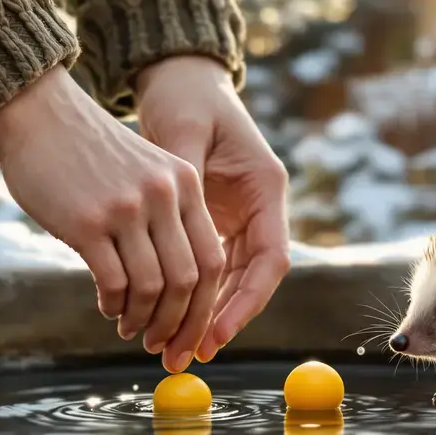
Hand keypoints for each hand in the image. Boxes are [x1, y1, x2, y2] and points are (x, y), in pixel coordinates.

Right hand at [0, 66, 225, 372]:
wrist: (38, 114)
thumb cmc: (89, 153)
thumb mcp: (147, 171)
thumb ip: (168, 216)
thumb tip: (179, 285)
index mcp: (185, 185)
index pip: (212, 260)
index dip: (206, 306)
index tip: (193, 334)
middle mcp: (164, 195)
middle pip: (189, 280)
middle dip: (180, 325)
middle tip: (165, 348)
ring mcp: (127, 209)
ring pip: (153, 287)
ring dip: (144, 319)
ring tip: (131, 330)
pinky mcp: (88, 223)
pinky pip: (114, 282)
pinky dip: (115, 306)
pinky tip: (108, 308)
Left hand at [136, 56, 290, 363]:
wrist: (179, 79)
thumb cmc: (185, 98)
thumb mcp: (182, 134)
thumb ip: (183, 181)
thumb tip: (171, 226)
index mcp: (266, 186)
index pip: (270, 259)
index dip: (246, 302)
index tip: (215, 334)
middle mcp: (261, 207)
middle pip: (251, 279)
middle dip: (221, 320)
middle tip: (187, 355)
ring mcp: (241, 215)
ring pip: (231, 280)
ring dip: (205, 315)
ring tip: (173, 349)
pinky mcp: (217, 220)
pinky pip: (210, 268)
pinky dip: (191, 294)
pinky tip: (165, 319)